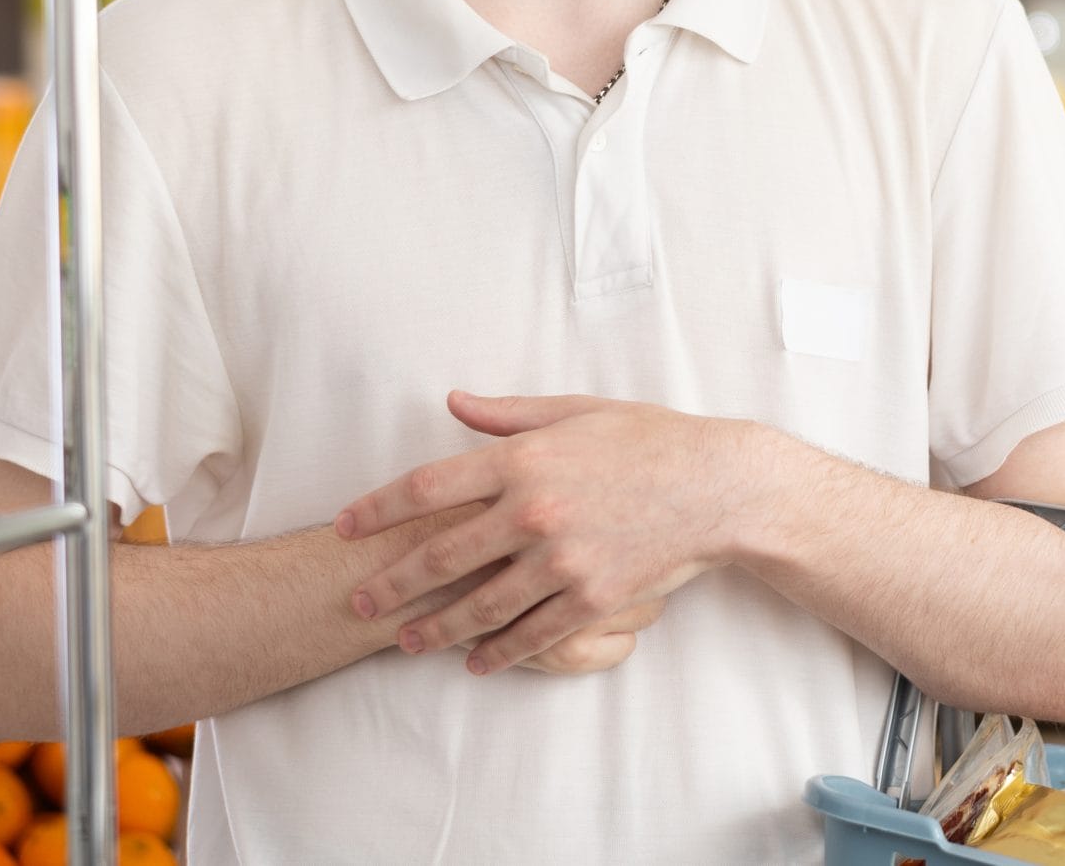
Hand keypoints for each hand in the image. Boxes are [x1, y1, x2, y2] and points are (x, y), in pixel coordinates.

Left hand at [337, 392, 748, 674]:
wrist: (719, 486)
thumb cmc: (650, 439)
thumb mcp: (577, 411)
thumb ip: (507, 414)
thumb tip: (452, 402)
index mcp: (524, 460)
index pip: (427, 487)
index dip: (377, 510)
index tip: (345, 527)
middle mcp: (534, 512)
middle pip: (441, 556)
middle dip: (391, 583)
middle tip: (358, 602)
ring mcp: (563, 560)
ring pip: (480, 606)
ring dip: (434, 628)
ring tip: (405, 641)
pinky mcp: (593, 597)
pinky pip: (532, 633)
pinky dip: (498, 653)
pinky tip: (475, 662)